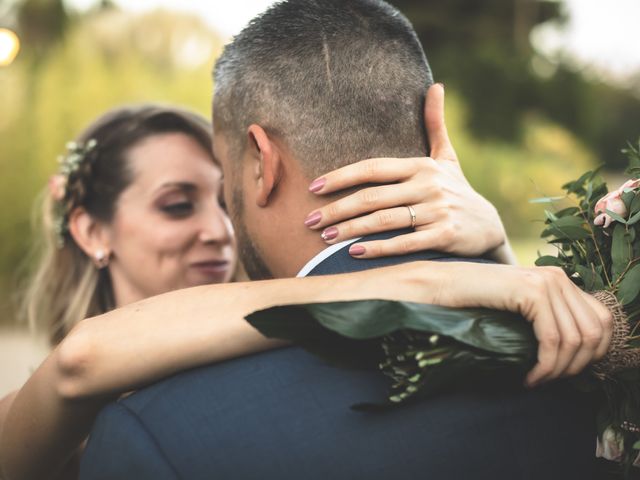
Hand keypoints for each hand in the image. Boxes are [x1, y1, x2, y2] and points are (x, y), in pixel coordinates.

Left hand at [305, 83, 506, 258]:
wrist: (490, 227)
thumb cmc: (457, 190)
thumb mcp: (447, 157)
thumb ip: (435, 125)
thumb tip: (436, 85)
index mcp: (421, 166)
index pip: (373, 169)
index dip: (342, 177)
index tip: (315, 187)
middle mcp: (428, 186)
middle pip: (372, 197)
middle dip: (337, 209)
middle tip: (310, 220)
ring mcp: (437, 212)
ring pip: (385, 221)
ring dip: (351, 229)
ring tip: (324, 237)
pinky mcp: (445, 236)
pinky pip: (405, 244)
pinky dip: (379, 248)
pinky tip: (353, 252)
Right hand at [436, 263, 613, 385]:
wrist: (443, 286)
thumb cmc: (473, 302)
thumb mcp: (519, 310)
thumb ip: (546, 319)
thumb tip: (575, 355)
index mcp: (560, 279)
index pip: (602, 320)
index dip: (594, 353)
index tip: (566, 372)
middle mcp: (559, 277)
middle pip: (595, 331)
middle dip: (578, 365)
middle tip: (550, 381)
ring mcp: (547, 282)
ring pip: (576, 339)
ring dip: (558, 370)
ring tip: (537, 381)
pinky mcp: (533, 292)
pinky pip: (553, 340)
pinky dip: (545, 366)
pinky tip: (528, 377)